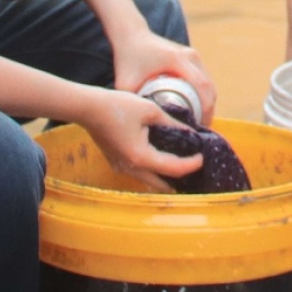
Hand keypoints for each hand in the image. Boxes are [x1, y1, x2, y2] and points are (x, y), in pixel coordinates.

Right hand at [79, 89, 200, 190]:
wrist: (88, 107)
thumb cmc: (117, 106)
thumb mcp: (151, 110)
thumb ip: (173, 123)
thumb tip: (191, 132)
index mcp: (141, 157)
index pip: (174, 168)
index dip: (192, 164)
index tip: (203, 157)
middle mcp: (131, 168)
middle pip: (162, 185)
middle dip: (180, 180)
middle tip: (195, 170)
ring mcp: (121, 168)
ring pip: (150, 181)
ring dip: (166, 177)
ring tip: (181, 167)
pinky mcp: (116, 163)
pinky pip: (139, 174)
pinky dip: (153, 172)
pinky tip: (161, 161)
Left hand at [111, 26, 216, 120]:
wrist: (131, 34)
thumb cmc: (128, 58)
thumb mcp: (125, 83)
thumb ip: (132, 103)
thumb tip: (143, 125)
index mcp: (178, 60)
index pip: (202, 87)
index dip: (205, 109)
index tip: (199, 128)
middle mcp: (190, 56)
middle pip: (209, 87)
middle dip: (209, 110)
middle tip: (200, 131)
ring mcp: (193, 55)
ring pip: (209, 84)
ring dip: (208, 103)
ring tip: (200, 123)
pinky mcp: (192, 57)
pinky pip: (204, 79)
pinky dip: (204, 95)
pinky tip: (199, 110)